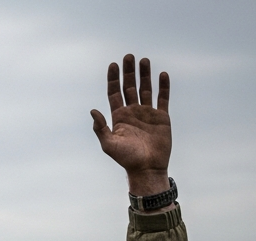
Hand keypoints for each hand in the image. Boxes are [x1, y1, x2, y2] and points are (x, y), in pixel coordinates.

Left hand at [91, 54, 171, 195]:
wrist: (147, 168)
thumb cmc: (126, 159)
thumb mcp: (109, 144)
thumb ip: (100, 128)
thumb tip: (92, 110)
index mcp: (118, 116)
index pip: (114, 93)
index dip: (113, 79)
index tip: (113, 64)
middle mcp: (132, 112)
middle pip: (129, 87)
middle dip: (128, 72)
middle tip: (128, 56)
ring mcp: (147, 113)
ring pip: (145, 89)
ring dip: (145, 75)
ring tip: (143, 60)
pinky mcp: (161, 117)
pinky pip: (162, 98)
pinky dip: (163, 87)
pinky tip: (162, 74)